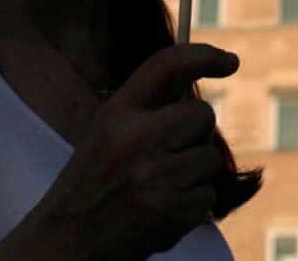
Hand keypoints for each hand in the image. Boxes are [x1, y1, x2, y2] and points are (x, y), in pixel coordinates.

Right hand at [0, 43, 239, 260]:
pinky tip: (160, 210)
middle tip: (168, 152)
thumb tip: (199, 89)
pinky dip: (191, 204)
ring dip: (193, 172)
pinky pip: (207, 194)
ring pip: (208, 157)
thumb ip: (146, 109)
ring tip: (157, 187)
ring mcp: (156, 178)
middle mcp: (135, 141)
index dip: (203, 55)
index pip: (167, 65)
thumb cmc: (92, 184)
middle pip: (202, 115)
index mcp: (115, 115)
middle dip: (195, 132)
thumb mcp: (106, 133)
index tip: (229, 60)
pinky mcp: (173, 212)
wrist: (68, 244)